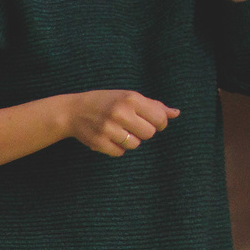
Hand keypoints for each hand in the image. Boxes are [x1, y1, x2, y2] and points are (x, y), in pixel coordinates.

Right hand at [61, 90, 177, 156]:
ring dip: (130, 141)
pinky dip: (117, 148)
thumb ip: (153, 105)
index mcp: (130, 99)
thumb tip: (176, 113)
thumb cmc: (106, 102)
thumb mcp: (128, 97)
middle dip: (143, 132)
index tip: (150, 122)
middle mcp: (120, 113)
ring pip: (134, 145)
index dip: (159, 124)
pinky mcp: (98, 142)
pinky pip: (119, 152)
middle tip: (132, 127)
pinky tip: (109, 139)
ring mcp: (108, 129)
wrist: (73, 111)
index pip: (159, 119)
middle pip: (149, 134)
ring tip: (119, 132)